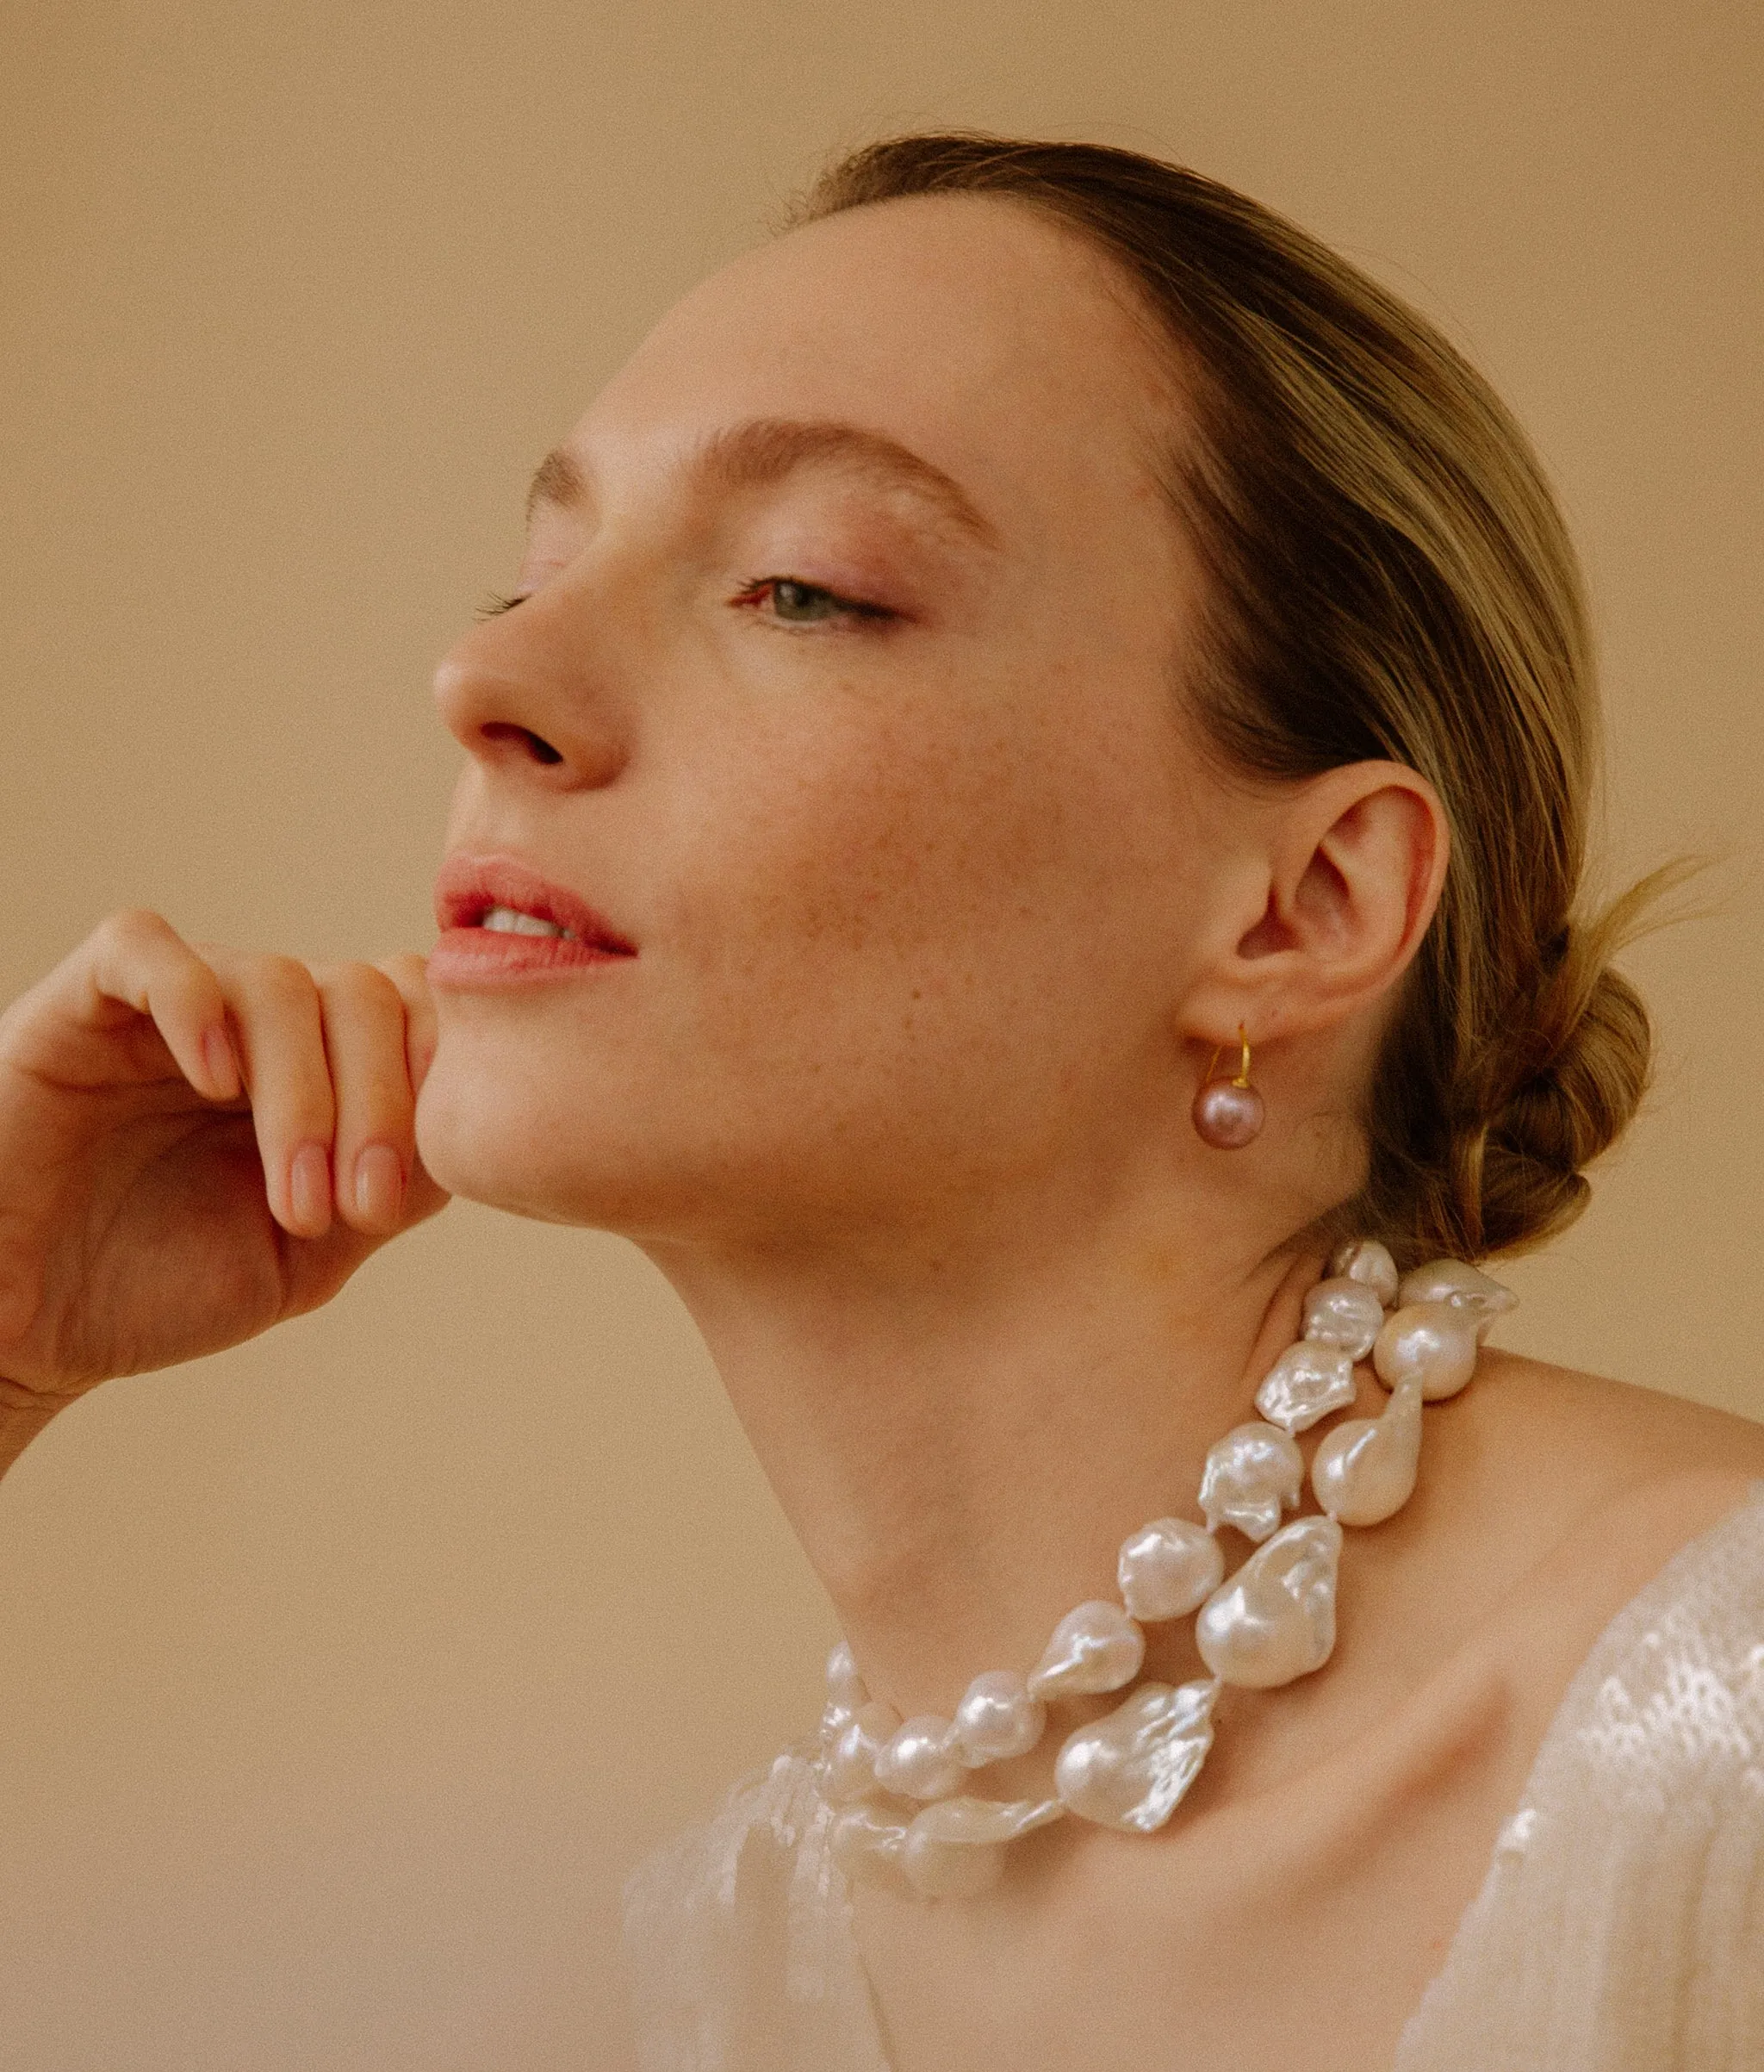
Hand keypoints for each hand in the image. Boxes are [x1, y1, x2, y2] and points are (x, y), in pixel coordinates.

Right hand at [0, 910, 448, 1437]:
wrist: (23, 1330)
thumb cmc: (157, 1289)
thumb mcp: (310, 1253)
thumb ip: (396, 1188)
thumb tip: (472, 1133)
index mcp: (323, 1067)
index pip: (417, 1008)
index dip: (436, 1079)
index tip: (408, 1192)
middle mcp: (259, 1024)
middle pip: (363, 991)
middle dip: (379, 1103)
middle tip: (357, 1208)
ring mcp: (172, 1008)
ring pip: (277, 980)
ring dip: (303, 1095)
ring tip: (294, 1203)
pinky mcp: (80, 1006)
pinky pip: (144, 947)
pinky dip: (193, 1002)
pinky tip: (216, 1085)